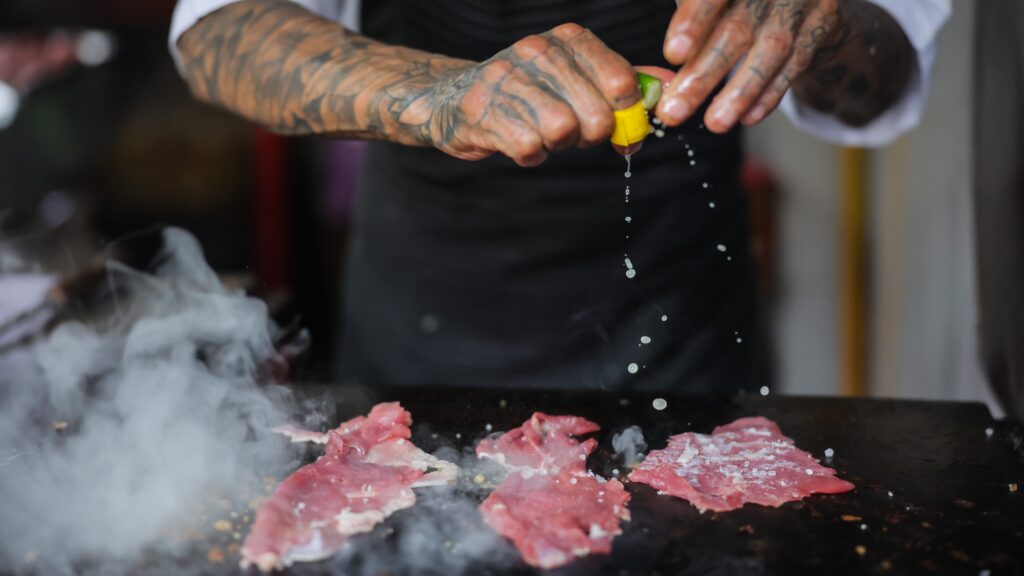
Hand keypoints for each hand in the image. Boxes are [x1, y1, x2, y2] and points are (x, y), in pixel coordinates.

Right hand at [400, 24, 668, 166]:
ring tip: (543, 135)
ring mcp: (508, 79)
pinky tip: (520, 142)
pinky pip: (529, 149)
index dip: (627, 116)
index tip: (618, 126)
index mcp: (569, 39)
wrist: (455, 98)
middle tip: (573, 133)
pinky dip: (531, 156)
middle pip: (595, 114)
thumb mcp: (578, 77)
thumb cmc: (530, 93)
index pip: (622, 81)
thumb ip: (626, 82)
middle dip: (590, 135)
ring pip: (562, 131)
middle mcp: (538, 50)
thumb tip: (673, 89)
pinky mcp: (483, 111)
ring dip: (558, 146)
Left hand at [656, 0, 841, 132]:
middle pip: (737, 27)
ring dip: (739, 92)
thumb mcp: (712, 1)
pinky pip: (795, 63)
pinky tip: (748, 117)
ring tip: (714, 123)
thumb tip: (663, 64)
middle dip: (703, 73)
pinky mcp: (821, 23)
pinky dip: (770, 93)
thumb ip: (690, 16)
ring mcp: (801, 0)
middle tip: (674, 111)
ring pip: (770, 49)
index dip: (693, 19)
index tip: (673, 54)